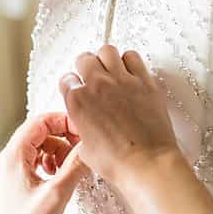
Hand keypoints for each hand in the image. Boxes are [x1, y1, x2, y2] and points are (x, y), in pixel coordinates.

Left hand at [0, 111, 87, 213]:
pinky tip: (63, 177)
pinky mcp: (20, 184)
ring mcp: (14, 172)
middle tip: (82, 151)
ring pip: (42, 147)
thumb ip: (76, 164)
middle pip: (41, 132)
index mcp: (13, 156)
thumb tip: (91, 145)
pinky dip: (54, 164)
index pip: (40, 121)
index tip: (85, 133)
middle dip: (64, 137)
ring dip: (60, 151)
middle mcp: (9, 160)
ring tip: (71, 169)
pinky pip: (39, 162)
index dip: (64, 122)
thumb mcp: (58, 192)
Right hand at [56, 47, 179, 184]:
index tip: (76, 89)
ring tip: (110, 70)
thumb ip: (82, 127)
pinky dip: (130, 61)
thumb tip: (87, 123)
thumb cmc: (117, 161)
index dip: (71, 85)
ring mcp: (123, 81)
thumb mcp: (85, 148)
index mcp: (78, 102)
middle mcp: (98, 86)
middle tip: (90, 75)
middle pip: (85, 58)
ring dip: (106, 59)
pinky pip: (134, 57)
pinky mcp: (145, 81)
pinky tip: (130, 72)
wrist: (146, 163)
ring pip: (108, 50)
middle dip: (85, 66)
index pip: (66, 79)